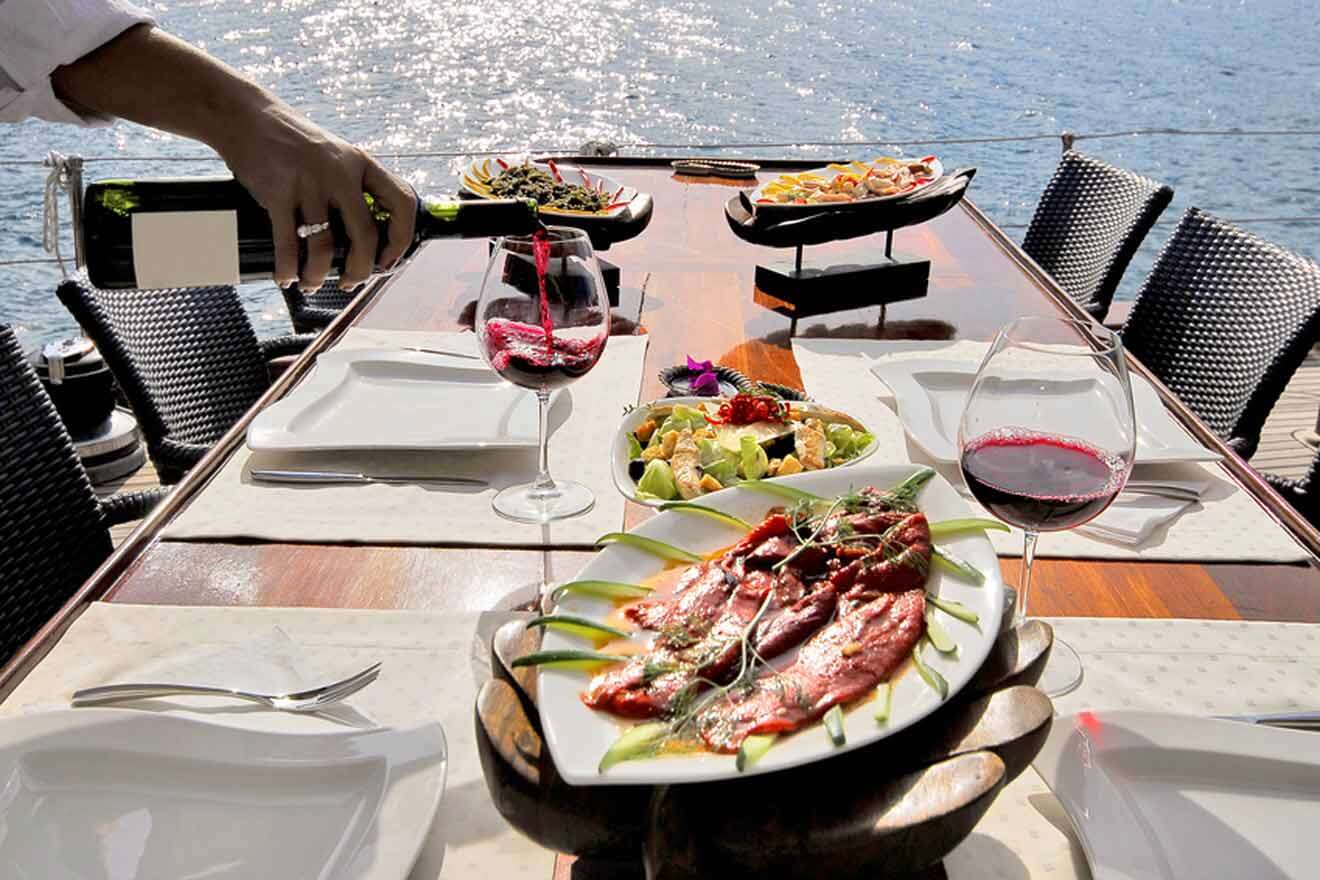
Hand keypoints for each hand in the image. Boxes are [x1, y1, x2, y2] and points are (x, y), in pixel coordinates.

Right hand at [213, 98, 414, 290]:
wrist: (247, 118)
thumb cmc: (295, 143)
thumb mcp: (337, 156)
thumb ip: (354, 189)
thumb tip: (368, 241)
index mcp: (362, 163)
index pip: (402, 202)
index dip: (402, 237)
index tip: (389, 258)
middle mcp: (340, 173)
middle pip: (365, 236)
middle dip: (360, 270)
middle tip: (350, 281)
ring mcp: (309, 183)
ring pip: (323, 247)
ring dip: (317, 275)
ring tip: (310, 282)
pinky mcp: (277, 192)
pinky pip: (287, 244)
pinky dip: (287, 268)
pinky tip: (286, 276)